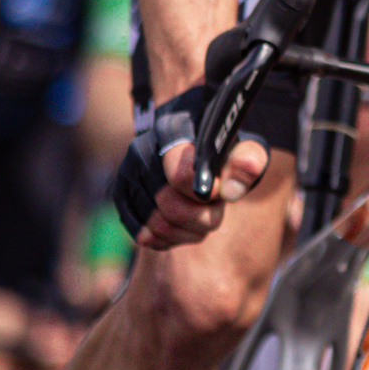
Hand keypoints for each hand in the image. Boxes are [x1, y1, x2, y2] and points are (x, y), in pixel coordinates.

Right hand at [114, 83, 268, 251]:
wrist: (195, 141)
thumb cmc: (223, 147)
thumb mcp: (244, 146)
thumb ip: (248, 162)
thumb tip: (230, 190)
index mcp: (173, 130)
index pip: (182, 177)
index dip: (207, 193)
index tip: (218, 191)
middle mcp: (142, 150)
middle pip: (170, 209)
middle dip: (202, 216)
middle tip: (215, 204)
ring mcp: (127, 174)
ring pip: (157, 227)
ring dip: (189, 231)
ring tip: (203, 212)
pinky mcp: (121, 196)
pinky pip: (145, 236)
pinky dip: (170, 238)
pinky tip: (185, 222)